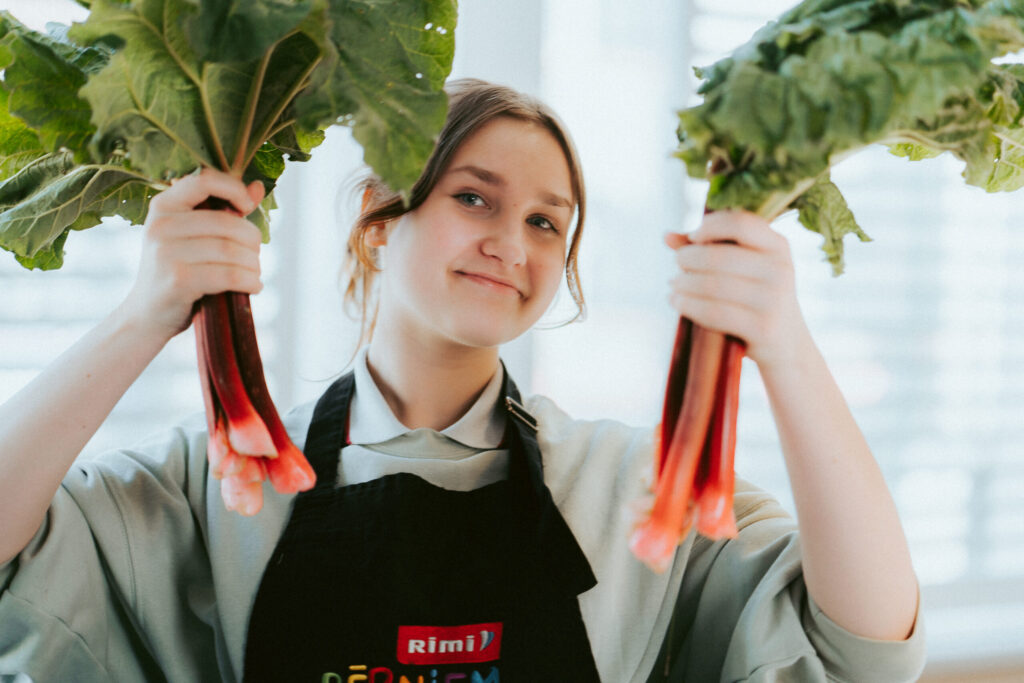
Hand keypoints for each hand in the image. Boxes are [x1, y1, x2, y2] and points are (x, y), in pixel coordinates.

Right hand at [118, 169, 265, 340]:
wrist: (147, 314)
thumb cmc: (179, 270)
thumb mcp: (193, 236)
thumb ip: (225, 211)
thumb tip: (259, 188)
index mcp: (163, 206)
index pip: (204, 180)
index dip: (234, 189)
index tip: (248, 207)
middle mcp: (161, 225)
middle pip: (228, 224)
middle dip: (253, 242)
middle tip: (254, 256)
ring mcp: (166, 253)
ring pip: (232, 251)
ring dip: (253, 265)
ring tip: (253, 274)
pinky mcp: (178, 281)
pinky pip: (229, 275)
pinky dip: (250, 282)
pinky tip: (253, 287)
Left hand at [665, 210, 811, 370]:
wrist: (787, 343)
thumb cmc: (756, 298)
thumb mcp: (743, 268)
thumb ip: (708, 248)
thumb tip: (667, 236)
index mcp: (777, 246)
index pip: (740, 223)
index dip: (710, 226)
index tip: (693, 236)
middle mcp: (780, 269)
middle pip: (719, 256)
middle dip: (689, 258)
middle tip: (678, 265)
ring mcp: (773, 300)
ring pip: (713, 285)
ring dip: (684, 284)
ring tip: (673, 285)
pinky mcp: (762, 327)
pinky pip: (715, 312)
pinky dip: (689, 305)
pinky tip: (677, 302)